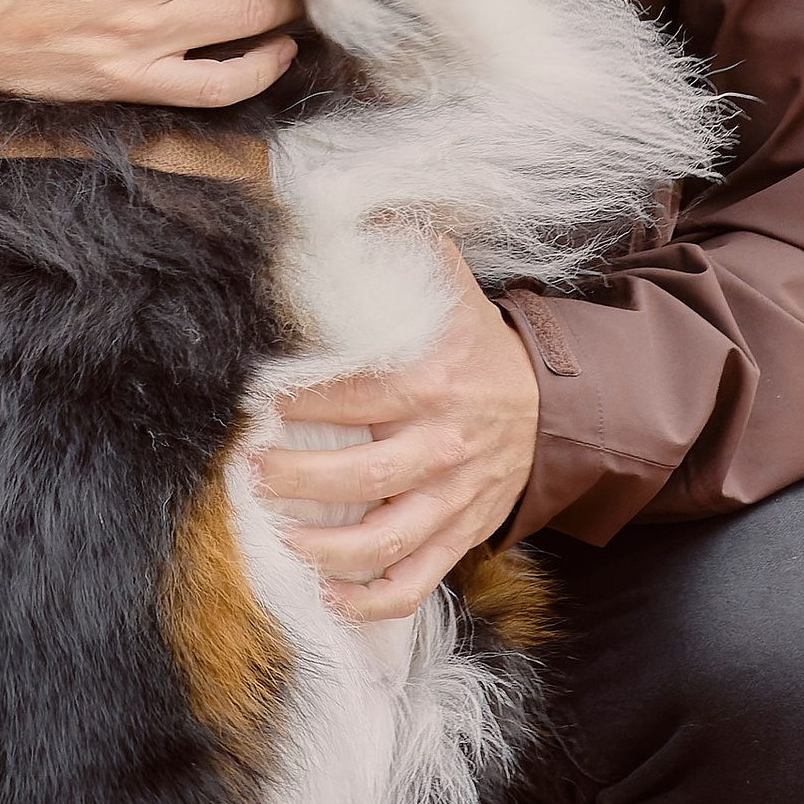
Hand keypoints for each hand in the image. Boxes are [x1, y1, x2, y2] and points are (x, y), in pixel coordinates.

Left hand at [254, 248, 539, 618]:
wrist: (554, 404)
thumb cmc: (476, 344)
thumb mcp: (449, 287)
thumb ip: (403, 249)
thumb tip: (354, 202)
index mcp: (433, 382)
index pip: (353, 395)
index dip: (297, 400)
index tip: (250, 402)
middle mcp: (444, 444)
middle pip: (360, 476)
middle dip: (295, 478)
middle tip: (249, 471)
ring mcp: (455, 497)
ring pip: (384, 541)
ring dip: (322, 548)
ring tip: (274, 536)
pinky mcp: (463, 535)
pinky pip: (416, 582)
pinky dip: (371, 601)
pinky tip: (327, 596)